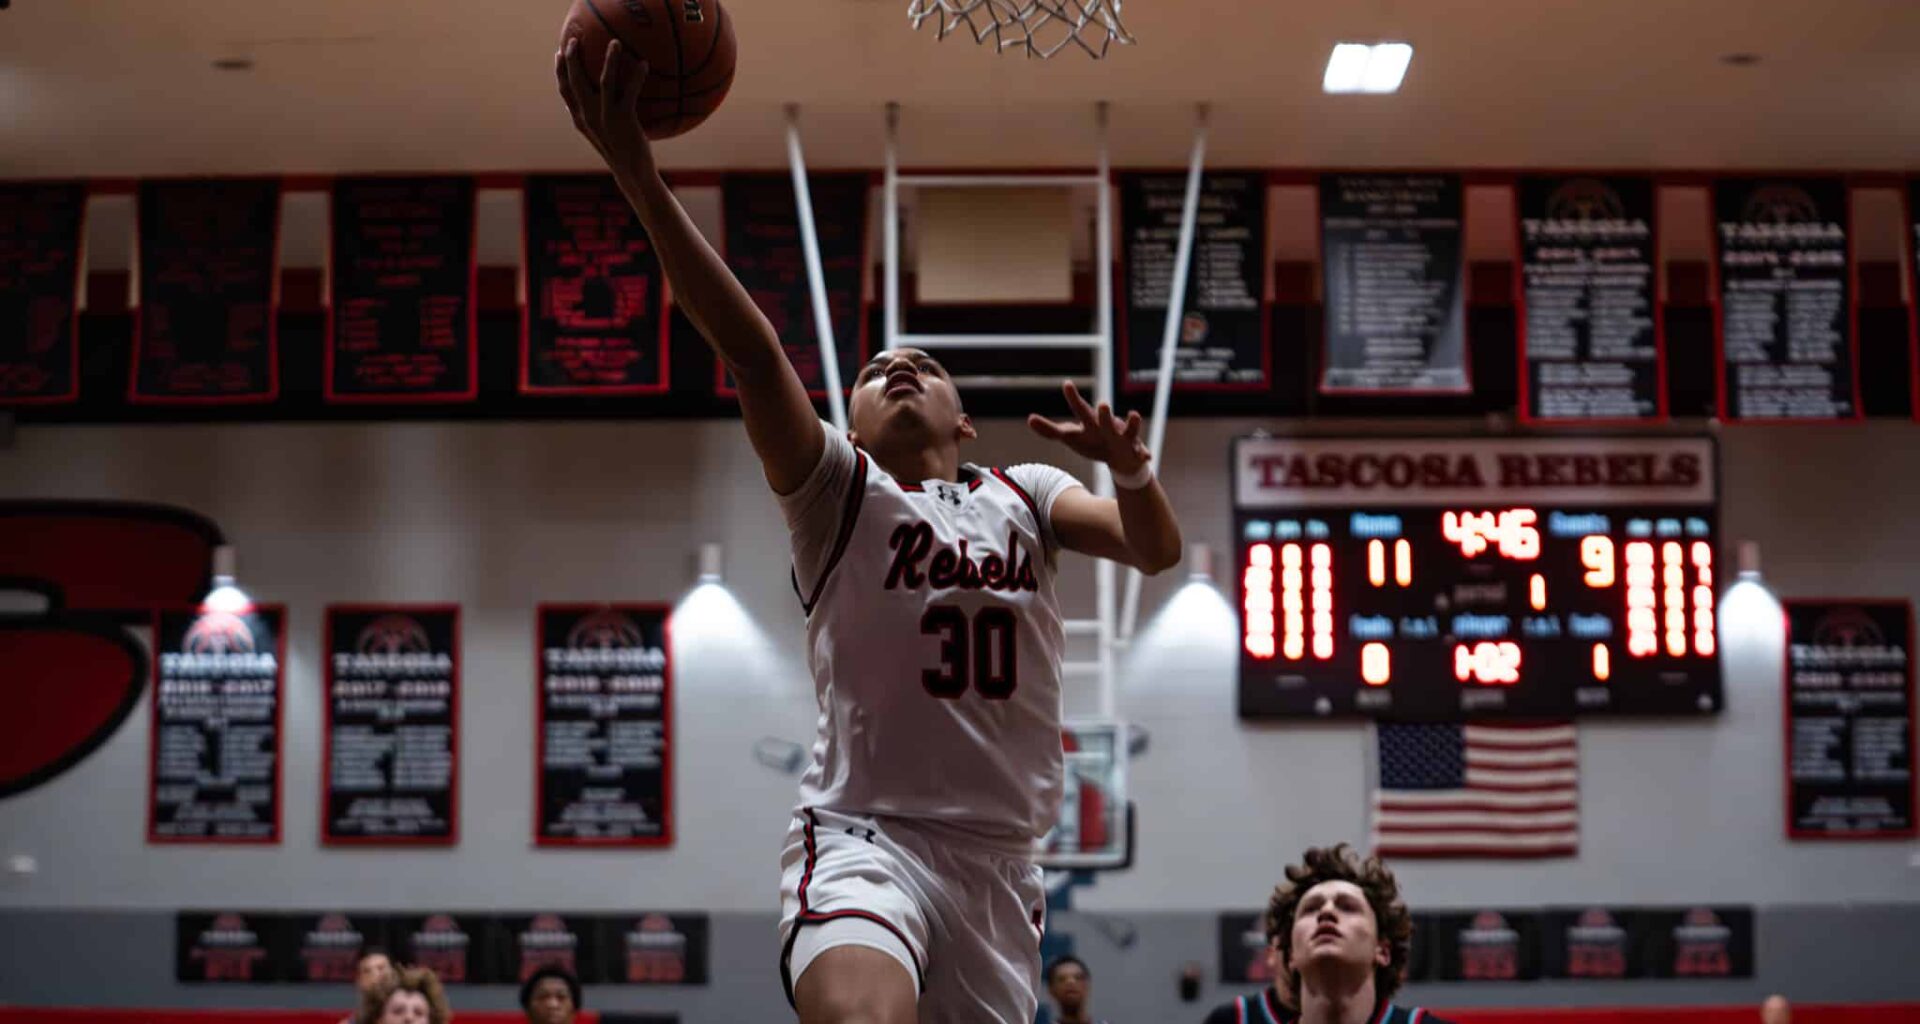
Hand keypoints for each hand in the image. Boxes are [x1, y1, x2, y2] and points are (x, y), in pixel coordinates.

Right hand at [556, 37, 656, 178]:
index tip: (559, 52)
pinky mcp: (624, 120)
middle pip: (575, 81)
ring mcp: (606, 118)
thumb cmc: (622, 152)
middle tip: (575, 39)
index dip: (560, 71)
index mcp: (581, 120)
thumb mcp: (604, 133)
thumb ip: (598, 115)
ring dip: (610, 59)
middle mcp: (589, 117)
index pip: (565, 92)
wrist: (633, 174)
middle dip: (572, 58)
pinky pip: (630, 91)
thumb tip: (605, 97)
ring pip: (604, 81)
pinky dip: (637, 75)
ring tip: (616, 42)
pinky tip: (644, 63)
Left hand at [1027, 381, 1149, 475]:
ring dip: (1132, 424)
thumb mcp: (1070, 437)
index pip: (1079, 409)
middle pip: (1104, 420)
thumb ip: (1049, 430)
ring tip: (1134, 415)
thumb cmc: (1091, 442)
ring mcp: (1124, 438)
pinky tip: (1147, 456)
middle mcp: (1108, 426)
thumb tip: (1029, 419)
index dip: (1073, 398)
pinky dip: (1144, 453)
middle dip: (1104, 414)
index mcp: (1090, 422)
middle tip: (1102, 404)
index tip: (1067, 383)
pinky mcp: (1135, 451)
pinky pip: (1141, 453)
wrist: (1119, 457)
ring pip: (1129, 431)